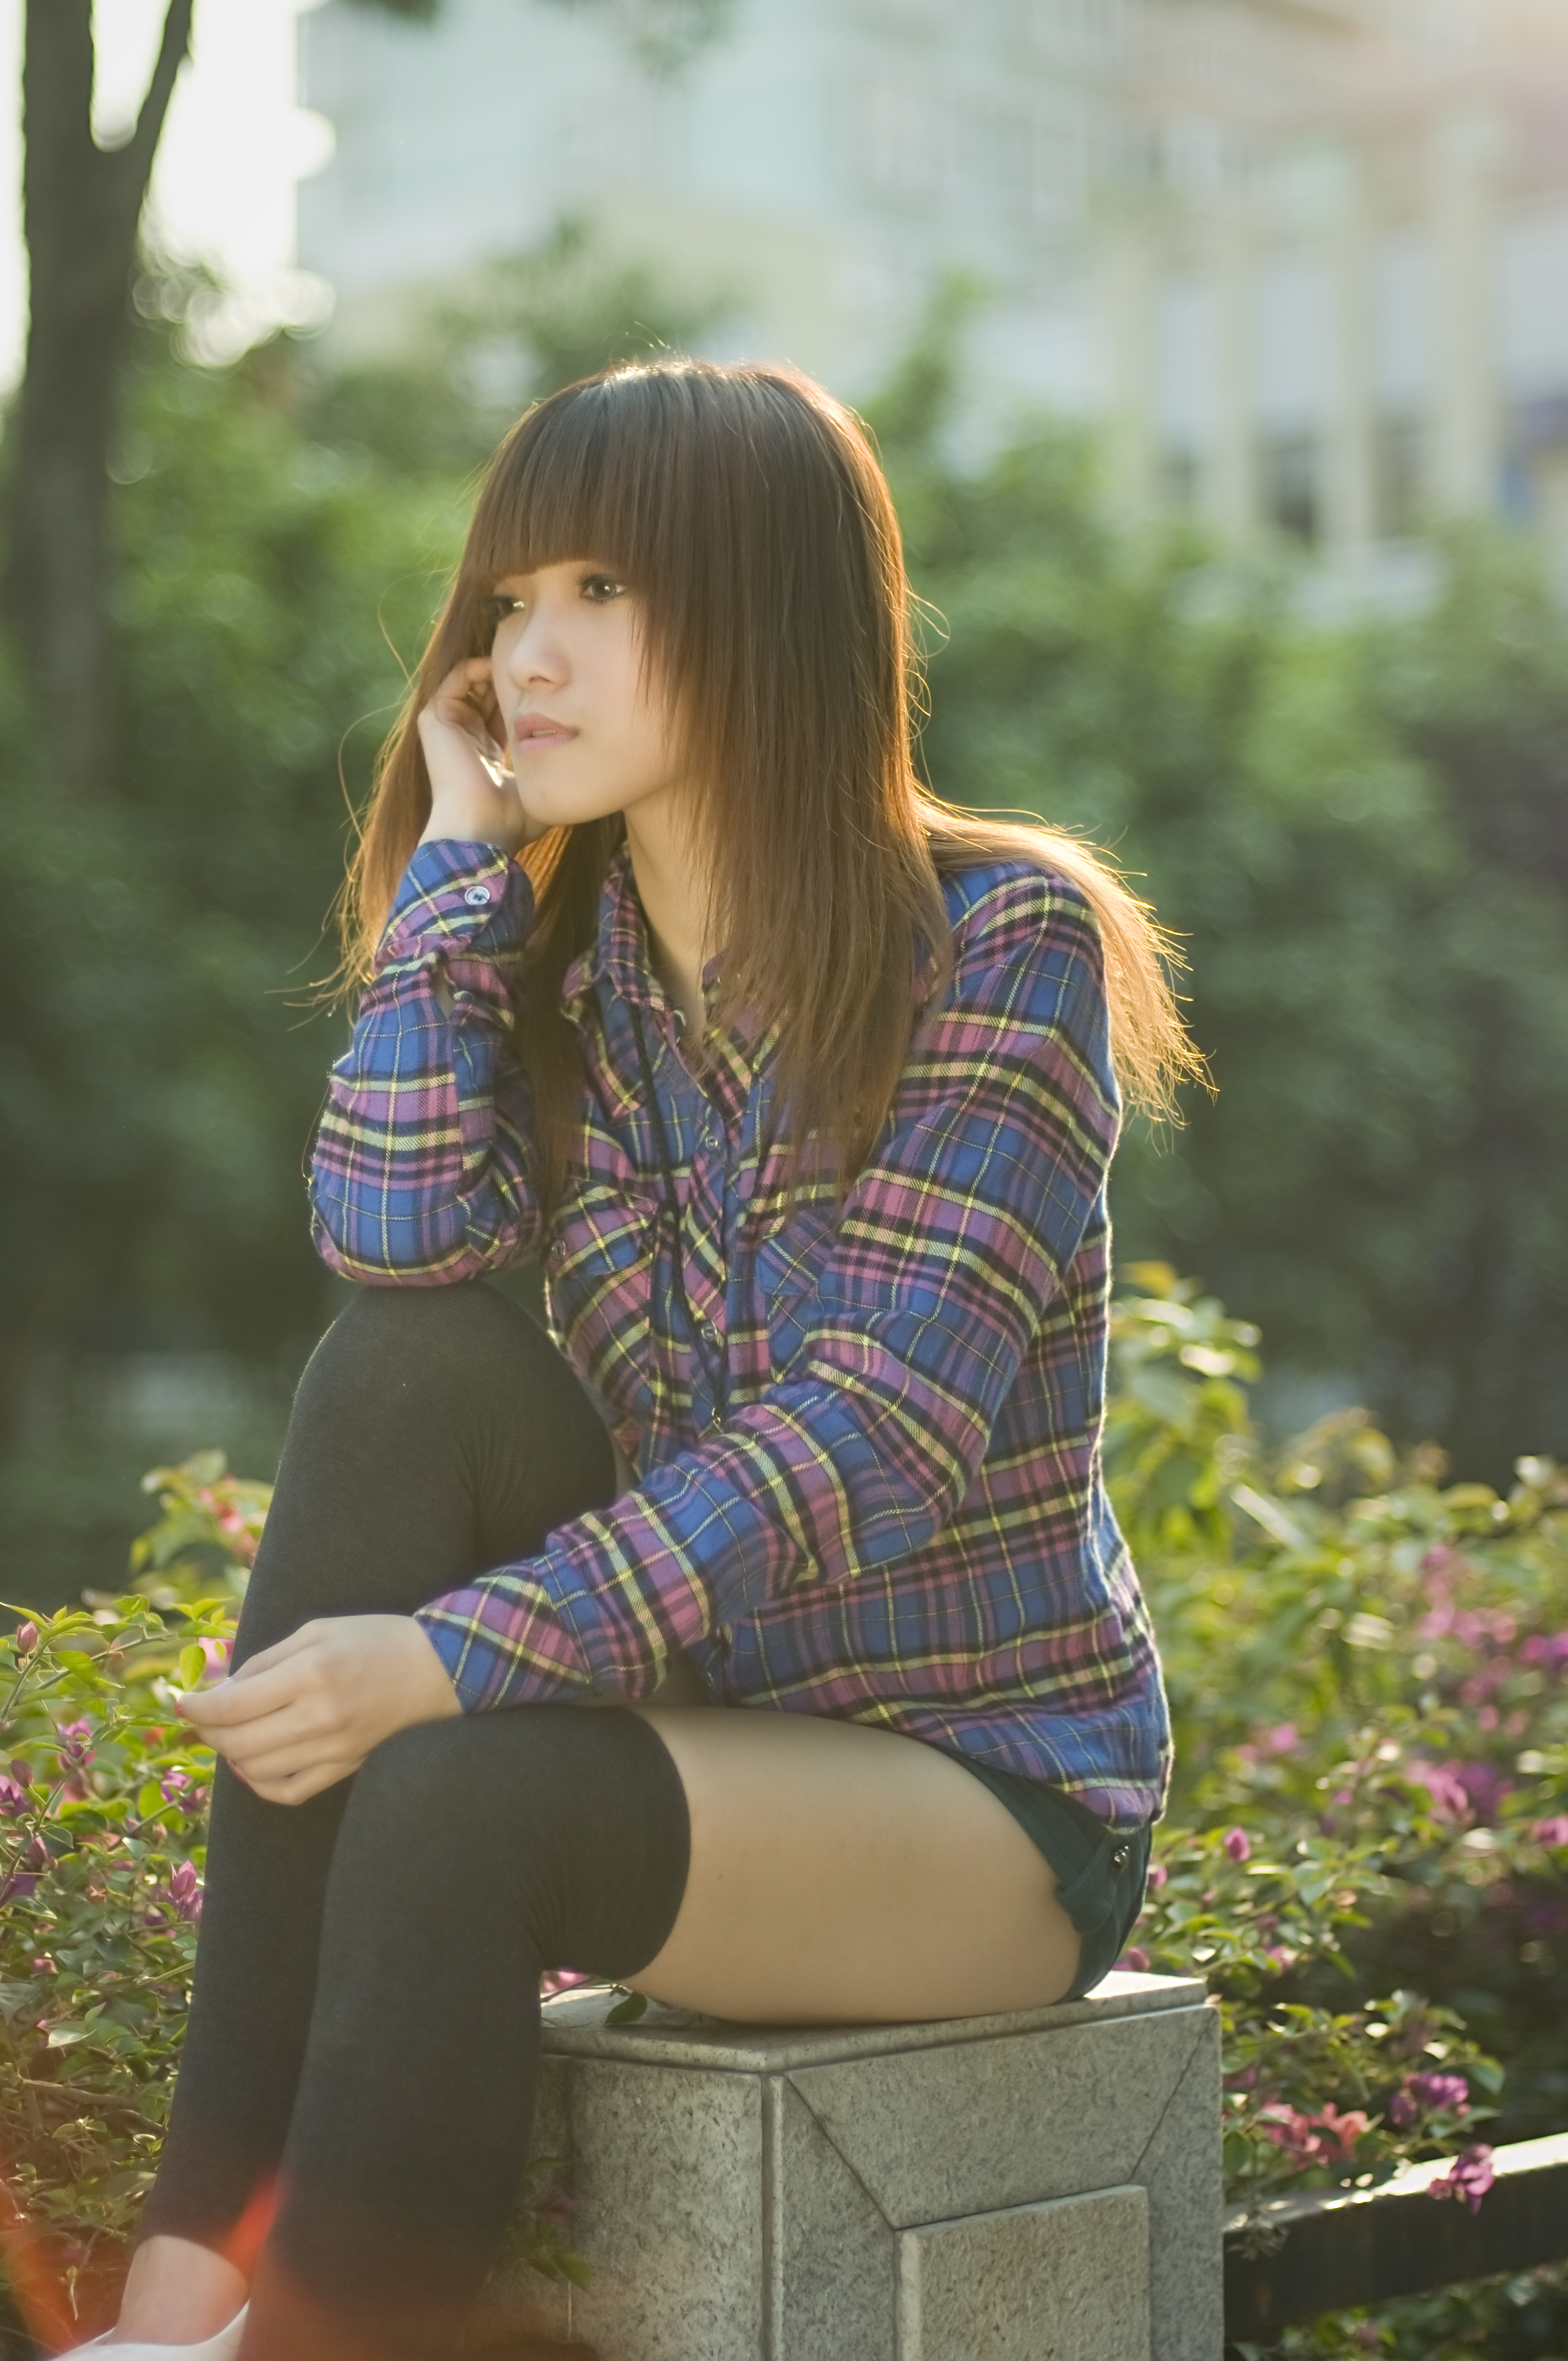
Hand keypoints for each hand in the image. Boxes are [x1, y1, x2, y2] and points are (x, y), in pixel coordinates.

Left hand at [177, 1616, 462, 1805]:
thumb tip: (221, 1690)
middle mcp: (320, 1717)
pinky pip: (288, 1791)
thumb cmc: (377, 1639)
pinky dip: (260, 1782)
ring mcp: (334, 1748)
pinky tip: (254, 1763)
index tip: (181, 1701)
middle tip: (201, 1715)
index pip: (232, 1704)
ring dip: (230, 1752)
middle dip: (207, 1729)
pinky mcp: (346, 1767)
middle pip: (236, 1741)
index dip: (195, 1706)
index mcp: (311, 1674)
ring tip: (229, 1732)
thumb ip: (265, 1660)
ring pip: (255, 1769)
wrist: (442, 1668)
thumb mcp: (318, 1630)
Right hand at [416, 656, 550, 853]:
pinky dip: (478, 666)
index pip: (502, 714)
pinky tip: (504, 668)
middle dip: (512, 679)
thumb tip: (579, 767)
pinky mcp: (436, 716)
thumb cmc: (511, 820)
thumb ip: (548, 770)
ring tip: (523, 665)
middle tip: (539, 671)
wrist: (480, 827)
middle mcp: (464, 737)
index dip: (526, 699)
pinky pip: (457, 676)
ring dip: (497, 668)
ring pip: (473, 681)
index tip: (552, 690)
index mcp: (485, 753)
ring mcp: (448, 726)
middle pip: (487, 693)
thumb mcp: (537, 789)